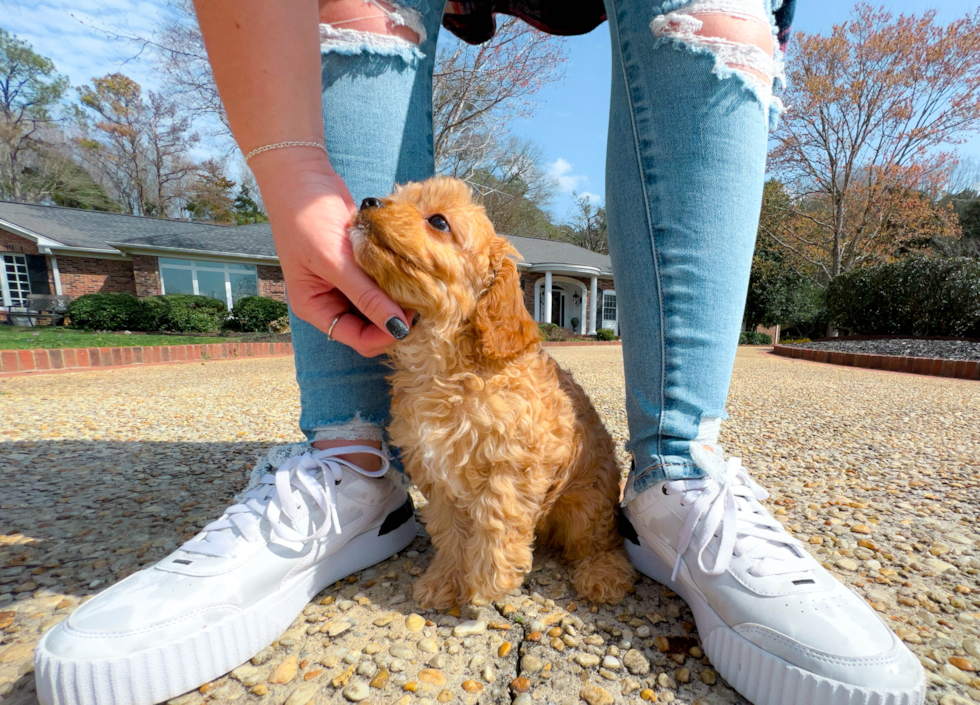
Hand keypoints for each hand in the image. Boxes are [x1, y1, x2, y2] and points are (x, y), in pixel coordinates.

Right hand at [255, 153, 408, 357]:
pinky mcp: (361, 265)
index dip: (385, 334)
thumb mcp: (335, 262)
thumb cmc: (306, 219)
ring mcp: (347, 283)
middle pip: (372, 325)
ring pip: (382, 303)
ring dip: (398, 297)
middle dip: (394, 316)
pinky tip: (409, 267)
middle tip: (419, 298)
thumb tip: (398, 329)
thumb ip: (367, 297)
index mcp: (315, 308)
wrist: (304, 176)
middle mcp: (331, 300)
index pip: (357, 339)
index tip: (410, 317)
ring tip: (416, 282)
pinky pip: (384, 281)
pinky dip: (396, 278)